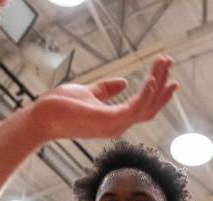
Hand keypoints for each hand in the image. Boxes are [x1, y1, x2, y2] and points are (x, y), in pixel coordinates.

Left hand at [34, 55, 177, 139]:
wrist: (43, 116)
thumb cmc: (61, 107)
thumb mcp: (89, 92)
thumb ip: (106, 89)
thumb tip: (124, 82)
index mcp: (115, 120)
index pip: (143, 107)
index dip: (158, 93)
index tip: (167, 77)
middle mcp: (119, 125)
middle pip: (150, 106)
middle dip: (162, 84)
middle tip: (169, 62)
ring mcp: (116, 125)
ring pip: (146, 106)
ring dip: (157, 84)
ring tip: (164, 63)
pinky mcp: (110, 121)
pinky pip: (134, 108)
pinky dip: (145, 94)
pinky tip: (152, 79)